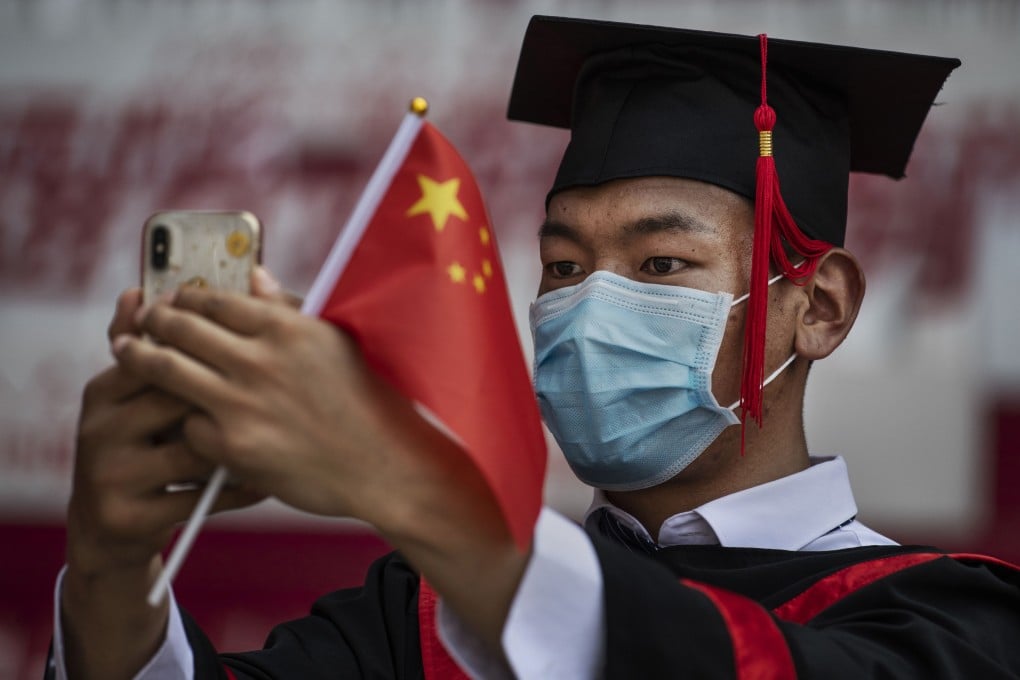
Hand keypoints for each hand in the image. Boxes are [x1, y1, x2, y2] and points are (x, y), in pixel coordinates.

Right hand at [62, 287, 262, 679]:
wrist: (109, 530)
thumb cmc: (144, 448)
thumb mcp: (139, 401)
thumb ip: (150, 348)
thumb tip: (139, 288)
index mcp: (104, 390)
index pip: (159, 354)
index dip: (209, 348)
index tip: (255, 349)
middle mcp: (99, 429)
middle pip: (177, 397)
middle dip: (230, 394)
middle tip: (280, 389)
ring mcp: (110, 475)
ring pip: (194, 449)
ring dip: (242, 444)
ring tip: (282, 434)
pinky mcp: (129, 517)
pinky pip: (202, 498)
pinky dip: (241, 489)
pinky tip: (268, 482)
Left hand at [114, 269, 528, 653]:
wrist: (384, 466)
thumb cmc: (366, 400)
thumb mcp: (336, 342)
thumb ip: (289, 309)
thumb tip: (255, 277)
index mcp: (287, 327)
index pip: (215, 299)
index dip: (185, 297)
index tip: (171, 298)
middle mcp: (260, 359)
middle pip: (181, 327)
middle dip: (153, 319)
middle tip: (142, 319)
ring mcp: (242, 403)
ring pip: (167, 370)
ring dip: (139, 357)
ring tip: (126, 350)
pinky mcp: (233, 446)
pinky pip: (188, 424)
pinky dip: (183, 418)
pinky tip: (175, 414)